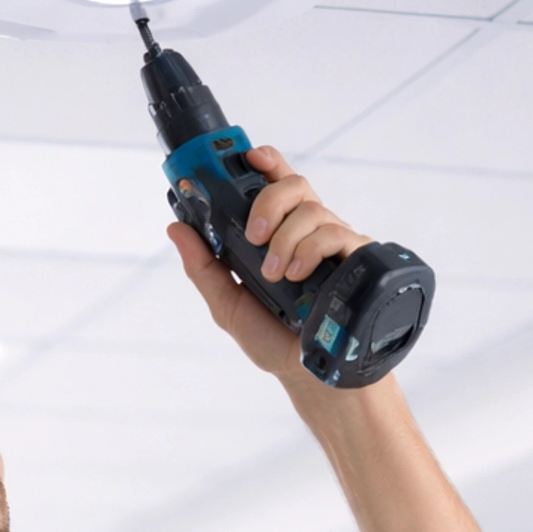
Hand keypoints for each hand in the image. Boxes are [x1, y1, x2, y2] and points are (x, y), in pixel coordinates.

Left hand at [169, 146, 367, 382]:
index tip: (247, 157)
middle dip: (269, 202)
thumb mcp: (228, 303)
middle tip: (253, 236)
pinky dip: (309, 250)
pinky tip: (296, 276)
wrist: (306, 374)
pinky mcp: (356, 259)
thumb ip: (203, 266)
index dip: (265, 162)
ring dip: (285, 239)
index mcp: (280, 234)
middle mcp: (308, 233)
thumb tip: (176, 227)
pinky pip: (335, 233)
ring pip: (312, 209)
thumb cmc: (272, 339)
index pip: (276, 183)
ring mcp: (333, 244)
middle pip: (295, 185)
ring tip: (275, 275)